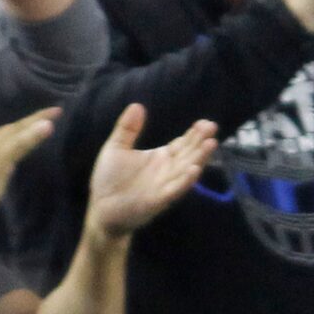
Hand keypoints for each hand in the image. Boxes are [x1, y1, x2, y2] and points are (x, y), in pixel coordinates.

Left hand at [84, 103, 218, 241]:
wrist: (101, 208)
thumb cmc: (110, 179)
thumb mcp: (116, 148)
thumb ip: (127, 129)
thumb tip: (137, 105)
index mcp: (160, 157)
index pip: (182, 144)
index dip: (194, 134)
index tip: (205, 122)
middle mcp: (168, 170)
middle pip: (189, 153)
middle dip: (201, 141)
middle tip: (212, 127)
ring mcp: (165, 186)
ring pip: (186, 170)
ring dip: (199, 158)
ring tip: (211, 144)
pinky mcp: (158, 200)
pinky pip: (174, 190)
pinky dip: (185, 181)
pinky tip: (194, 170)